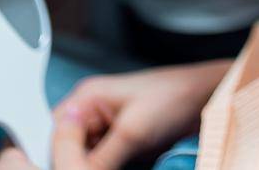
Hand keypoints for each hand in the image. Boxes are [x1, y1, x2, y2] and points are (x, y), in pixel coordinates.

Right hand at [0, 61, 230, 169]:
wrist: (208, 97)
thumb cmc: (175, 97)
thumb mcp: (134, 131)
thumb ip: (100, 159)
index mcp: (85, 98)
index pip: (50, 133)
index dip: (50, 157)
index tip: (55, 169)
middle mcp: (89, 113)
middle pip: (62, 150)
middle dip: (70, 164)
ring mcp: (103, 129)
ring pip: (79, 160)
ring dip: (85, 168)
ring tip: (111, 165)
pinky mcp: (117, 144)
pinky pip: (97, 164)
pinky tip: (109, 169)